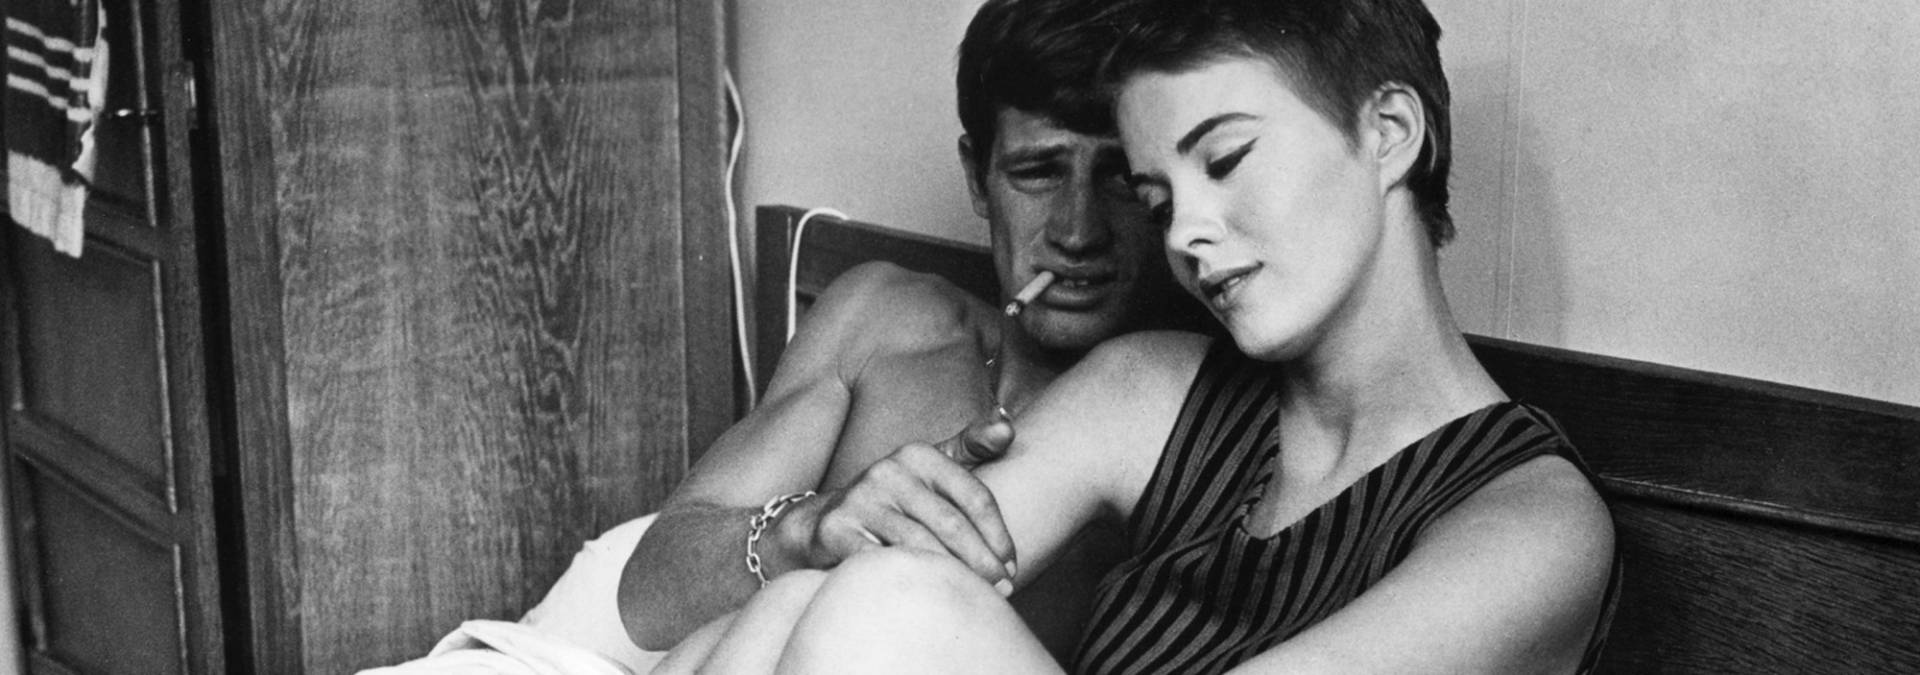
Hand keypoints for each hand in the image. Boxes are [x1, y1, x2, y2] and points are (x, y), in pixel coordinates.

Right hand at [767, 415, 1018, 590]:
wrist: (822, 522)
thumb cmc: (893, 500)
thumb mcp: (930, 467)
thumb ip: (970, 446)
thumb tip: (1007, 425)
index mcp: (918, 455)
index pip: (974, 496)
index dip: (999, 535)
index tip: (1011, 566)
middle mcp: (888, 471)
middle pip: (950, 523)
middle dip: (982, 561)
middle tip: (1003, 589)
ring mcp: (860, 499)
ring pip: (920, 545)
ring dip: (952, 575)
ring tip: (973, 595)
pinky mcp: (837, 530)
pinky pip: (882, 562)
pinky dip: (910, 580)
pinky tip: (928, 595)